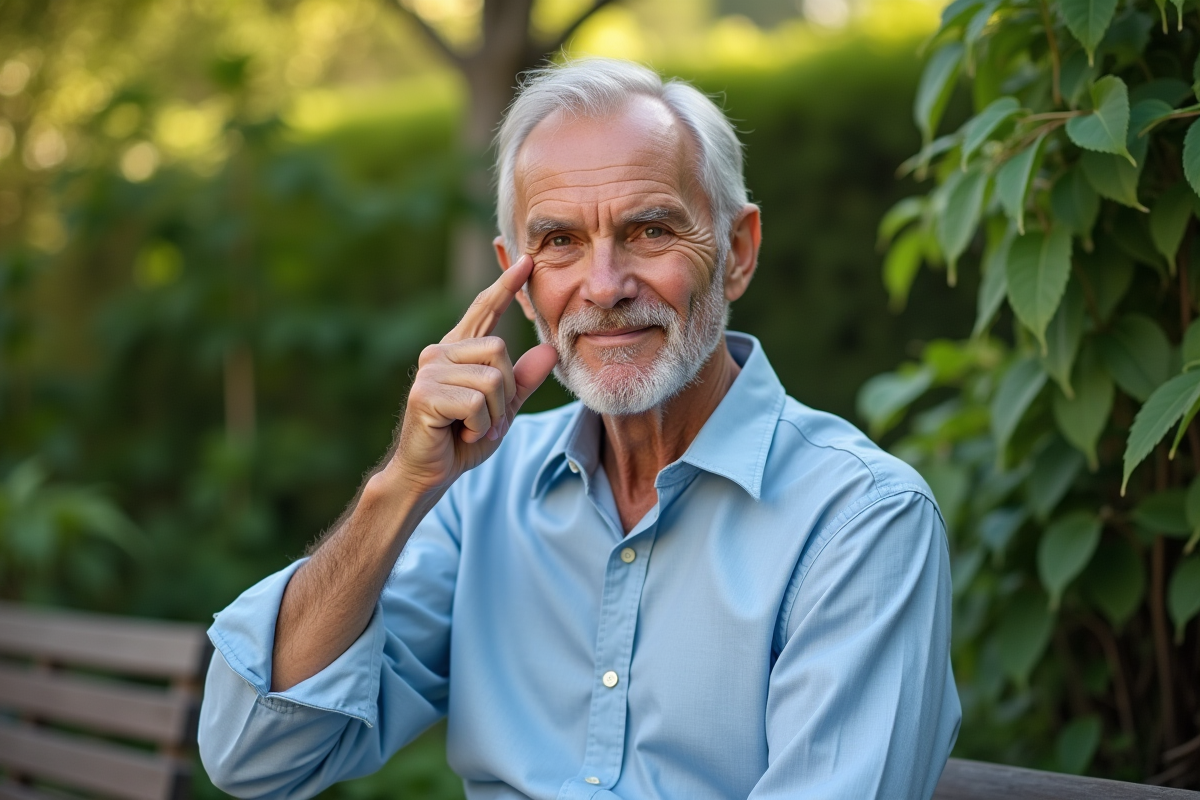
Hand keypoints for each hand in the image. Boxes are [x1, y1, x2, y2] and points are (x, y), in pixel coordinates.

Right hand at [388, 255, 557, 494]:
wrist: (428, 473)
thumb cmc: (462, 439)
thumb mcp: (502, 409)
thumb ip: (523, 380)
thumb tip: (551, 350)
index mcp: (458, 351)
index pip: (485, 310)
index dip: (506, 286)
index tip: (527, 261)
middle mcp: (440, 352)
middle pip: (499, 350)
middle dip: (505, 392)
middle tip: (487, 419)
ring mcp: (430, 371)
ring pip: (492, 380)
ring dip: (493, 415)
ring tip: (474, 428)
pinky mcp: (425, 394)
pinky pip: (477, 403)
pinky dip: (480, 426)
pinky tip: (461, 434)